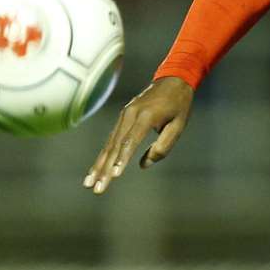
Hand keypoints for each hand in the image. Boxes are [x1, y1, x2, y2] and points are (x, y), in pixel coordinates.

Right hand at [83, 76, 194, 194]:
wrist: (172, 80)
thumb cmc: (179, 105)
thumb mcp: (179, 125)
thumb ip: (164, 145)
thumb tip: (143, 164)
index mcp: (146, 116)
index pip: (130, 141)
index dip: (122, 159)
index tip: (114, 175)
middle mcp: (130, 115)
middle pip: (115, 146)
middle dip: (105, 169)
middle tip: (97, 188)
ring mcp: (124, 115)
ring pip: (109, 144)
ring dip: (99, 165)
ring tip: (90, 184)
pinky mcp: (122, 118)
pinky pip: (111, 139)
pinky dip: (103, 155)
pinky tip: (96, 169)